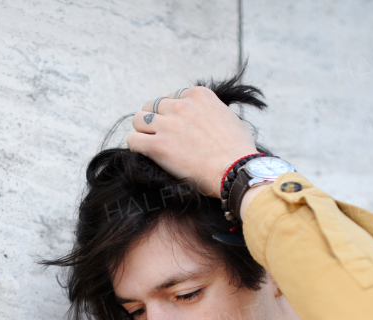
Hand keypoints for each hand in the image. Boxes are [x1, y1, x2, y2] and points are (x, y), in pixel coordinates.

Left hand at [127, 86, 257, 197]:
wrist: (235, 171)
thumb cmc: (239, 151)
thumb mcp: (233, 120)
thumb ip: (217, 113)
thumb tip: (215, 118)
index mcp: (199, 95)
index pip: (173, 97)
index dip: (173, 113)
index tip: (178, 127)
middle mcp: (181, 106)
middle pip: (153, 106)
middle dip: (156, 120)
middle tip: (162, 136)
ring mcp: (168, 125)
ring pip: (138, 119)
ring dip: (143, 131)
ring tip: (151, 144)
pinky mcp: (157, 145)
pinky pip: (133, 140)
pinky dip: (137, 146)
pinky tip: (146, 154)